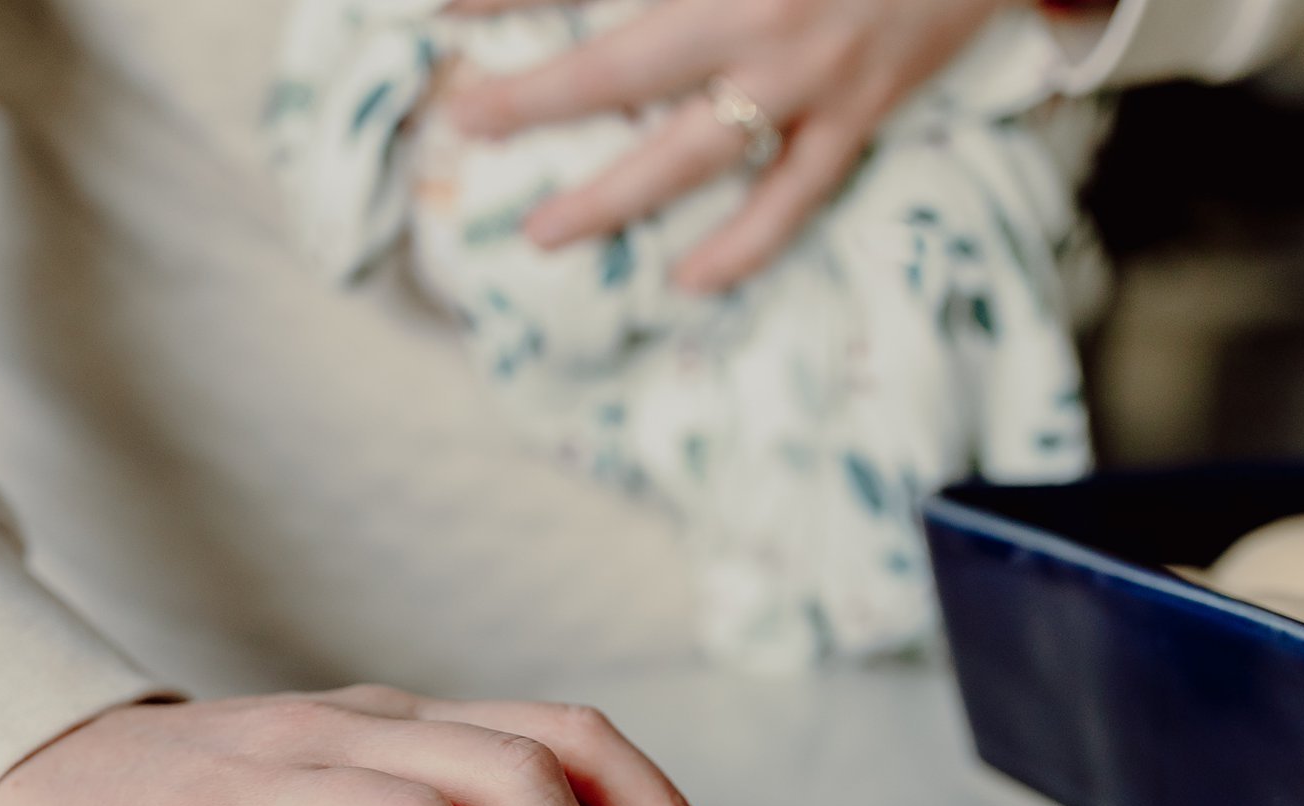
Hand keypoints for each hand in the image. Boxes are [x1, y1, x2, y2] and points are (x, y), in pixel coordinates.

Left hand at [445, 0, 1013, 291]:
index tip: (441, 13)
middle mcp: (758, 10)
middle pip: (620, 69)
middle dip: (533, 101)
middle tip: (466, 124)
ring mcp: (809, 71)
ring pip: (691, 151)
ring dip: (613, 196)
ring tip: (545, 233)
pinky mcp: (861, 109)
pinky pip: (795, 195)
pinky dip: (745, 244)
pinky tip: (689, 280)